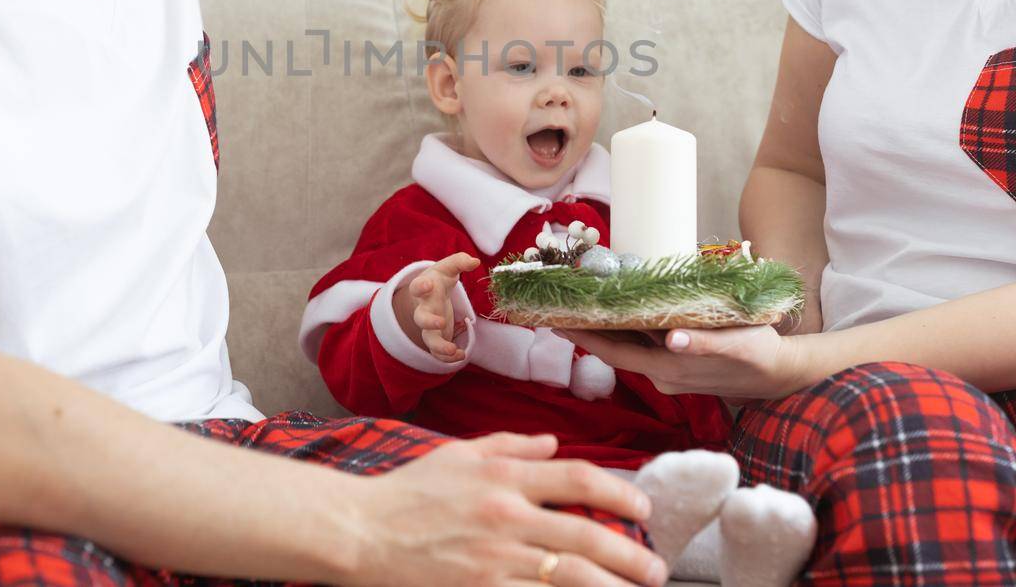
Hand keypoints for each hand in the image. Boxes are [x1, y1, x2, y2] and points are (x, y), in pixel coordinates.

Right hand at [347, 432, 666, 586]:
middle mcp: (504, 515)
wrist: (358, 532)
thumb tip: (552, 442)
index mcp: (501, 476)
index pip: (577, 477)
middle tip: (657, 570)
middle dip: (630, 555)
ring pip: (570, 576)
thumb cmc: (406, 492)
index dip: (619, 495)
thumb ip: (509, 446)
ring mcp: (493, 560)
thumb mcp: (458, 454)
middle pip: (585, 535)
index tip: (644, 512)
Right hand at [403, 253, 480, 362]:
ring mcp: (429, 326)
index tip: (428, 284)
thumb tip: (474, 261)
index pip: (417, 287)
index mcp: (425, 290)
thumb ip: (459, 261)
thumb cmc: (439, 279)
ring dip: (439, 346)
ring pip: (429, 340)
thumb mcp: (448, 267)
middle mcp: (424, 309)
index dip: (421, 286)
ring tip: (452, 350)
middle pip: (420, 318)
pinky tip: (461, 355)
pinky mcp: (437, 338)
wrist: (429, 294)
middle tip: (441, 322)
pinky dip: (447, 358)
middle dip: (428, 321)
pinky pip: (438, 352)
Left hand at [555, 324, 808, 401]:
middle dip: (583, 329)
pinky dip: (624, 331)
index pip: (614, 353)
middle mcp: (660, 375)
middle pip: (613, 350)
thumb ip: (704, 344)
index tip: (553, 319)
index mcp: (668, 370)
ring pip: (626, 348)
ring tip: (577, 302)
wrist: (780, 376)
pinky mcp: (675, 366)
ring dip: (602, 329)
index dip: (583, 337)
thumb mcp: (738, 344)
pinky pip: (641, 348)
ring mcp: (667, 373)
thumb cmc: (760, 355)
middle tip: (553, 303)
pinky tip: (615, 313)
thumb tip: (672, 339)